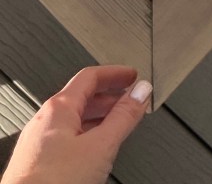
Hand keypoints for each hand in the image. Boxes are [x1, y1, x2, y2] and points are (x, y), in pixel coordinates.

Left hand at [2, 66, 151, 183]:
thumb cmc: (52, 183)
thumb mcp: (101, 146)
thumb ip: (124, 117)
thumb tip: (140, 92)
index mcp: (58, 108)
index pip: (91, 77)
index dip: (115, 74)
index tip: (132, 77)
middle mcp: (44, 121)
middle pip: (82, 98)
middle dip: (110, 98)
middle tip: (130, 101)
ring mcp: (38, 143)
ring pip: (73, 120)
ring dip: (99, 118)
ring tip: (117, 125)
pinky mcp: (36, 164)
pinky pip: (65, 139)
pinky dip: (86, 136)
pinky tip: (94, 152)